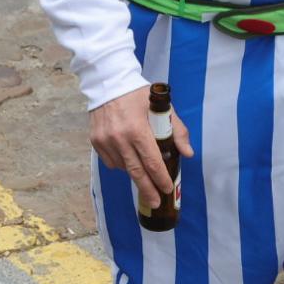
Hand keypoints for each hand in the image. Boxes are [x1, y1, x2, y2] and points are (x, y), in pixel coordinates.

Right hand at [89, 86, 193, 209]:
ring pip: (123, 167)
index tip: (167, 189)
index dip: (160, 178)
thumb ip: (177, 130)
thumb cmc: (139, 94)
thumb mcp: (163, 106)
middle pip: (136, 172)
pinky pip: (111, 161)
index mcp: (137, 129)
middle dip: (148, 190)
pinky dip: (121, 163)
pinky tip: (129, 157)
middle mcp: (119, 138)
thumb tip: (188, 153)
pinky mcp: (95, 141)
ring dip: (135, 173)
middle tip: (156, 202)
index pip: (152, 161)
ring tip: (144, 175)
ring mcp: (105, 141)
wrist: (109, 81)